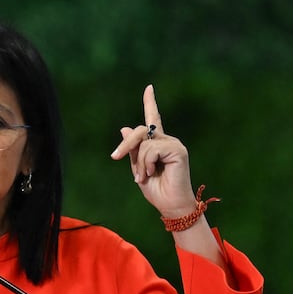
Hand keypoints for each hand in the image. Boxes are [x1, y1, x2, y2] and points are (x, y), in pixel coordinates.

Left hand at [110, 85, 196, 217]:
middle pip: (140, 131)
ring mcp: (174, 144)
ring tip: (144, 177)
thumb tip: (125, 128)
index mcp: (157, 145)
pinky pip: (151, 149)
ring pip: (144, 143)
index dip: (150, 103)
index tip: (149, 88)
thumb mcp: (138, 169)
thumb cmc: (156, 190)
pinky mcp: (178, 150)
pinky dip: (146, 163)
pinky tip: (152, 173)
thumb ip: (133, 150)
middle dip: (125, 144)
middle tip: (115, 157)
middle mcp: (167, 141)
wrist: (170, 205)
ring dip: (138, 163)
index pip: (154, 119)